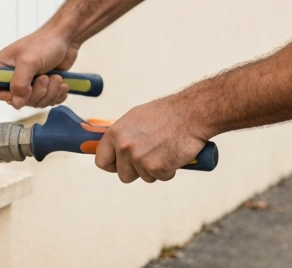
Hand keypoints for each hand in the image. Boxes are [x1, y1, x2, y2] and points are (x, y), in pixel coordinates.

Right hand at [0, 24, 80, 108]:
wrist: (65, 38)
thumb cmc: (44, 43)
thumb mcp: (29, 62)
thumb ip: (20, 83)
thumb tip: (16, 104)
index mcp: (1, 67)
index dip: (5, 96)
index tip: (23, 90)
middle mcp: (13, 77)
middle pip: (18, 101)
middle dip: (36, 93)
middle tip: (45, 77)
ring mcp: (29, 83)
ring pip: (34, 103)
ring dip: (49, 93)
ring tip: (56, 77)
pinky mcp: (43, 87)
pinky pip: (47, 102)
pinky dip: (57, 95)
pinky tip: (62, 84)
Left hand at [94, 96, 210, 182]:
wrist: (190, 114)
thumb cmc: (165, 114)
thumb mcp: (135, 119)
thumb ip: (122, 136)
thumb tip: (114, 148)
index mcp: (115, 133)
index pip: (101, 160)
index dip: (112, 165)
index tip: (119, 165)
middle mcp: (124, 147)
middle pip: (123, 175)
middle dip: (136, 171)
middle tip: (149, 157)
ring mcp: (140, 158)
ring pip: (144, 178)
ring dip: (155, 169)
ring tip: (164, 150)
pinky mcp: (157, 168)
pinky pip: (161, 177)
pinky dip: (169, 170)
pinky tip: (173, 154)